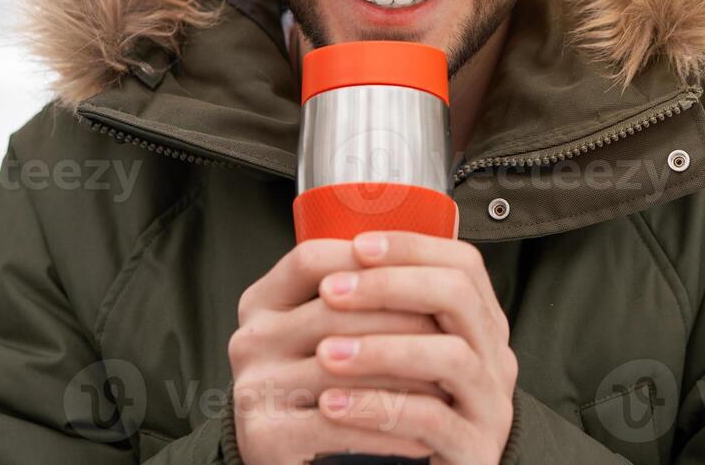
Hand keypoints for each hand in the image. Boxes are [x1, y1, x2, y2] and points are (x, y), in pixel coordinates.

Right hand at [229, 238, 446, 463]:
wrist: (289, 457)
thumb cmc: (322, 389)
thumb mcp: (326, 334)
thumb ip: (358, 297)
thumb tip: (428, 259)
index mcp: (264, 302)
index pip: (312, 260)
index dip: (368, 263)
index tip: (420, 274)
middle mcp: (251, 338)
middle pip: (336, 309)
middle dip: (404, 321)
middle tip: (453, 332)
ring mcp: (254, 386)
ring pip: (344, 366)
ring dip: (406, 376)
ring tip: (447, 383)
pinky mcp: (264, 434)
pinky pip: (339, 423)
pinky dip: (389, 427)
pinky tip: (422, 433)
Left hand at [313, 231, 517, 464]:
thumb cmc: (407, 409)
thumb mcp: (405, 352)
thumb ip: (392, 311)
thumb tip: (336, 253)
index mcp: (482, 325)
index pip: (463, 264)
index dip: (412, 247)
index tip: (357, 246)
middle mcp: (496, 358)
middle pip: (459, 297)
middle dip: (390, 287)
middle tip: (331, 291)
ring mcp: (491, 405)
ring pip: (451, 356)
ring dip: (382, 349)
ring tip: (325, 353)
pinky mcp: (475, 450)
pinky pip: (431, 420)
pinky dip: (378, 407)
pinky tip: (332, 405)